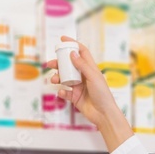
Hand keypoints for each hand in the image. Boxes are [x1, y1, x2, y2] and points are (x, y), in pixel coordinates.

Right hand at [45, 36, 134, 150]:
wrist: (103, 114)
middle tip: (50, 64)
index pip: (81, 53)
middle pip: (69, 65)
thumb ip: (82, 65)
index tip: (62, 39)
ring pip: (64, 78)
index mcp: (90, 69)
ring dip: (57, 77)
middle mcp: (84, 76)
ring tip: (54, 80)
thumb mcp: (93, 77)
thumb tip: (72, 53)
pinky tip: (63, 93)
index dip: (72, 44)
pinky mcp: (75, 97)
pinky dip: (62, 92)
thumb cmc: (103, 95)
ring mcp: (79, 87)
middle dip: (59, 63)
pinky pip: (65, 92)